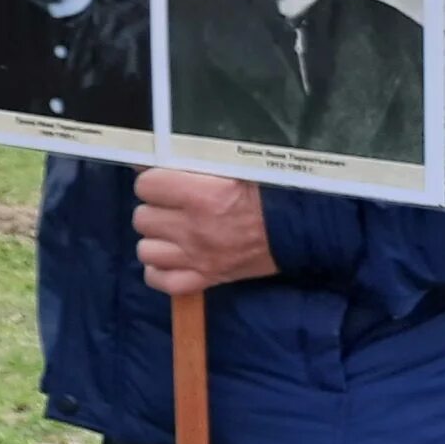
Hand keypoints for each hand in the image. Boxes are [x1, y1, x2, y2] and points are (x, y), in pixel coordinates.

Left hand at [133, 168, 277, 295]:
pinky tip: (172, 258)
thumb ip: (189, 162)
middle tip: (175, 207)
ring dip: (156, 240)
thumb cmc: (270, 191)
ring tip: (174, 232)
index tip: (166, 182)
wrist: (303, 226)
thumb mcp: (232, 165)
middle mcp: (194, 229)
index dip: (154, 182)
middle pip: (142, 218)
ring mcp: (198, 258)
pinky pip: (161, 281)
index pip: (145, 186)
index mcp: (201, 195)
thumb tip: (145, 163)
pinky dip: (160, 271)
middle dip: (156, 210)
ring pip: (145, 250)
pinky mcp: (207, 279)